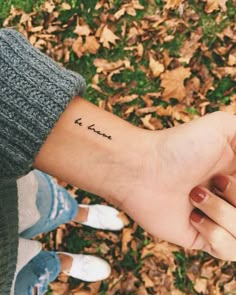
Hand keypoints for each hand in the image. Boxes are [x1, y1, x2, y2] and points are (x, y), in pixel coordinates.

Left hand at [119, 111, 235, 248]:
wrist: (142, 169)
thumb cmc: (180, 145)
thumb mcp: (224, 128)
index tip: (227, 178)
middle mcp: (233, 197)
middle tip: (217, 180)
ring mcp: (220, 219)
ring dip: (226, 213)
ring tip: (196, 195)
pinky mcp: (203, 238)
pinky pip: (229, 251)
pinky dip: (216, 234)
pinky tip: (193, 215)